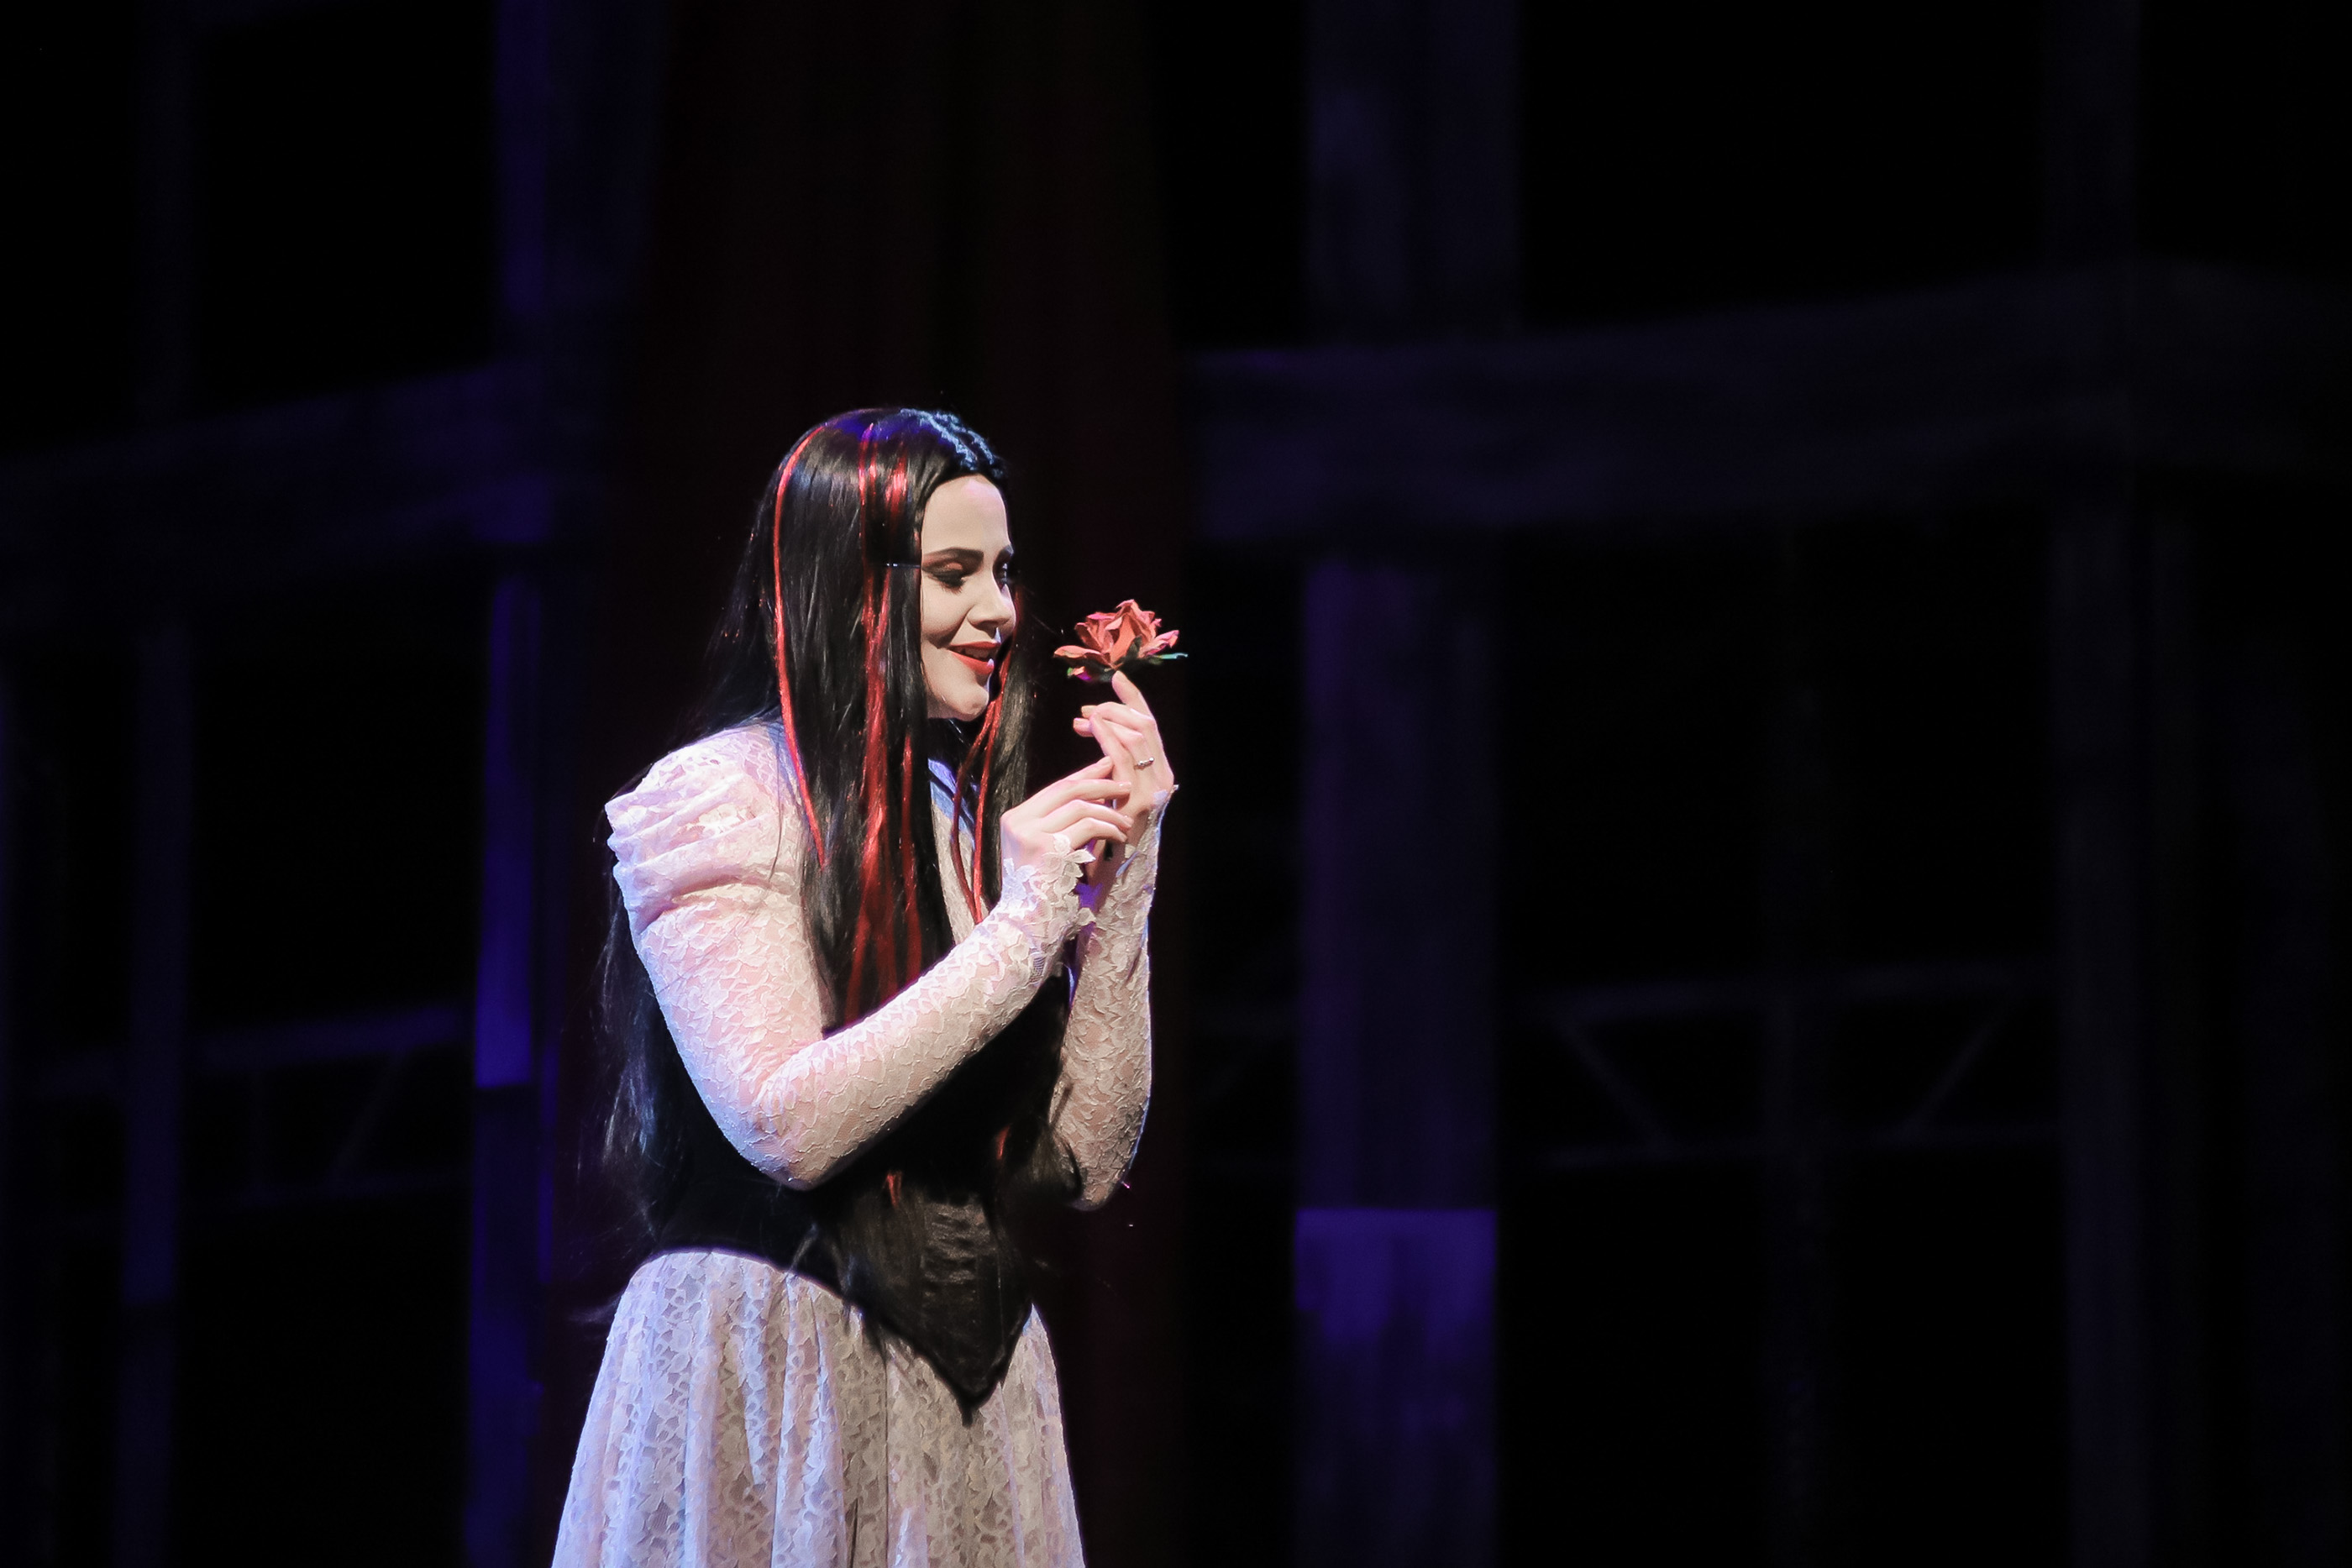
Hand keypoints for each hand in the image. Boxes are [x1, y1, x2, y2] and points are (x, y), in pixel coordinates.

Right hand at [999, 757, 1133, 882]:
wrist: (1025, 925)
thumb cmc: (1040, 891)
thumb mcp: (1044, 849)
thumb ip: (1059, 823)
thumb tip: (1093, 793)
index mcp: (1014, 818)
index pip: (1055, 788)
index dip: (1085, 775)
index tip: (1107, 768)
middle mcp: (1018, 821)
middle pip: (1067, 788)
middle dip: (1100, 783)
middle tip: (1124, 785)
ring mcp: (1030, 833)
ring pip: (1080, 806)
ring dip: (1109, 812)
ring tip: (1125, 822)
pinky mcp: (1047, 848)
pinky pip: (1087, 826)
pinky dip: (1108, 828)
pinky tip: (1119, 837)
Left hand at [1072, 670, 1173, 881]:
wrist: (1112, 883)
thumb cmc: (1105, 840)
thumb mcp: (1110, 792)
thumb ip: (1108, 762)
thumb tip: (1090, 725)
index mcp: (1159, 775)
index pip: (1150, 728)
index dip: (1136, 700)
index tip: (1116, 678)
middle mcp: (1163, 780)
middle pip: (1146, 726)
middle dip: (1118, 708)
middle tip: (1089, 707)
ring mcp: (1154, 792)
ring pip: (1137, 737)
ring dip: (1110, 719)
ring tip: (1087, 716)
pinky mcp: (1139, 804)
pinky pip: (1123, 759)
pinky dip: (1107, 737)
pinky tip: (1089, 727)